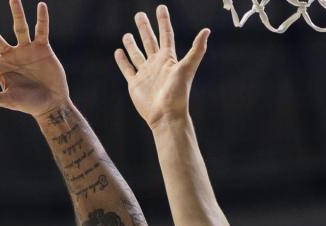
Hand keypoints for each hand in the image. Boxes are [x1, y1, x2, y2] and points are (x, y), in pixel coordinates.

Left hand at [0, 0, 67, 116]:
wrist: (52, 103)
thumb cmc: (29, 104)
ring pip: (19, 28)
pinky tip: (41, 6)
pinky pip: (41, 31)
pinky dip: (42, 19)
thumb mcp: (9, 100)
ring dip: (17, 13)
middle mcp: (10, 55)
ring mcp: (26, 50)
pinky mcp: (42, 48)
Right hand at [115, 5, 209, 129]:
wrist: (166, 115)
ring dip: (132, 44)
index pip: (166, 35)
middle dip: (145, 28)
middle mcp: (156, 64)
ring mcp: (145, 73)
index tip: (161, 8)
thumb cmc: (178, 93)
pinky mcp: (135, 83)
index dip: (163, 21)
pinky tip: (118, 52)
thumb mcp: (187, 68)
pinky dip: (122, 61)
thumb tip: (207, 30)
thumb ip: (196, 49)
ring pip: (137, 54)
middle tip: (139, 14)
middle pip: (150, 41)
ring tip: (127, 34)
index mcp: (168, 59)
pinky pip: (127, 69)